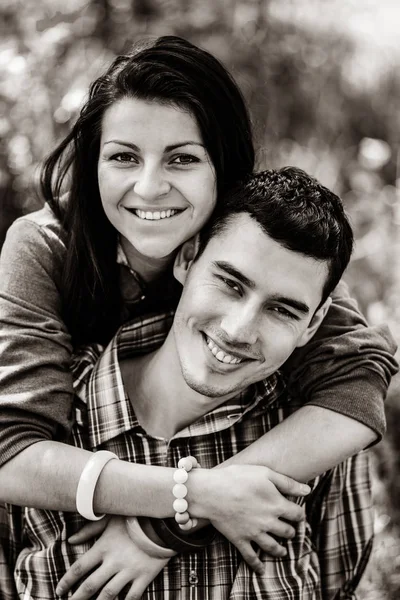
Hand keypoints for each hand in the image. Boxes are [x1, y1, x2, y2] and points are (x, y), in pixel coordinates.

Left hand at [56, 516, 169, 599]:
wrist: (162, 521)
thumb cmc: (135, 517)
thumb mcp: (110, 519)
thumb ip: (90, 529)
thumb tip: (70, 540)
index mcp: (104, 546)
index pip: (80, 567)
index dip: (67, 581)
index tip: (59, 590)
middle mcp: (114, 561)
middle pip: (90, 585)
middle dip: (77, 598)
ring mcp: (129, 570)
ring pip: (108, 594)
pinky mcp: (144, 576)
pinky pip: (132, 597)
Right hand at [190, 465, 309, 573]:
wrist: (212, 491)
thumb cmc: (238, 477)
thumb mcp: (265, 473)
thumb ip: (288, 483)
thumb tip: (307, 490)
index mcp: (277, 505)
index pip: (297, 514)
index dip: (299, 513)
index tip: (297, 511)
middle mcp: (268, 522)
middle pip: (287, 531)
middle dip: (291, 530)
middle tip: (290, 529)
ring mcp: (254, 533)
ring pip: (273, 547)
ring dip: (280, 549)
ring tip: (282, 550)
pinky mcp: (240, 540)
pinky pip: (251, 557)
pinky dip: (257, 565)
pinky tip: (261, 570)